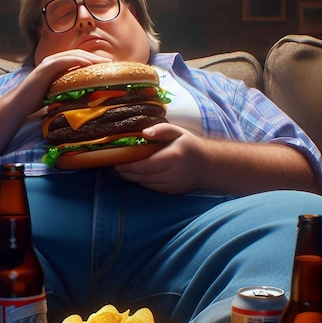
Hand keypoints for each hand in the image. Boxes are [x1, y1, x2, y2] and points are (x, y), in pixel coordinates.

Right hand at [26, 50, 111, 108]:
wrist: (19, 105)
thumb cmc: (37, 102)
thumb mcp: (58, 93)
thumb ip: (69, 89)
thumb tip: (87, 96)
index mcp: (57, 65)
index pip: (79, 59)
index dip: (94, 61)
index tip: (108, 67)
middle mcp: (53, 61)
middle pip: (79, 55)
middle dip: (96, 57)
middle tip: (112, 63)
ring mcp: (49, 63)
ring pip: (74, 55)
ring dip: (91, 58)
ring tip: (104, 62)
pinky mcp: (45, 68)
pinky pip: (64, 61)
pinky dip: (78, 61)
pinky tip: (89, 64)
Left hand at [114, 123, 320, 195]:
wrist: (209, 166)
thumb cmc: (190, 146)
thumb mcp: (178, 132)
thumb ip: (161, 130)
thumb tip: (144, 133)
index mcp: (174, 157)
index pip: (145, 165)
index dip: (128, 166)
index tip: (115, 161)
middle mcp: (172, 174)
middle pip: (142, 177)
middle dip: (125, 172)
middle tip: (112, 165)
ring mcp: (171, 185)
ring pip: (144, 184)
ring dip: (130, 178)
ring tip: (119, 169)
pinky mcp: (170, 192)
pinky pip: (151, 187)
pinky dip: (140, 181)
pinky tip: (133, 174)